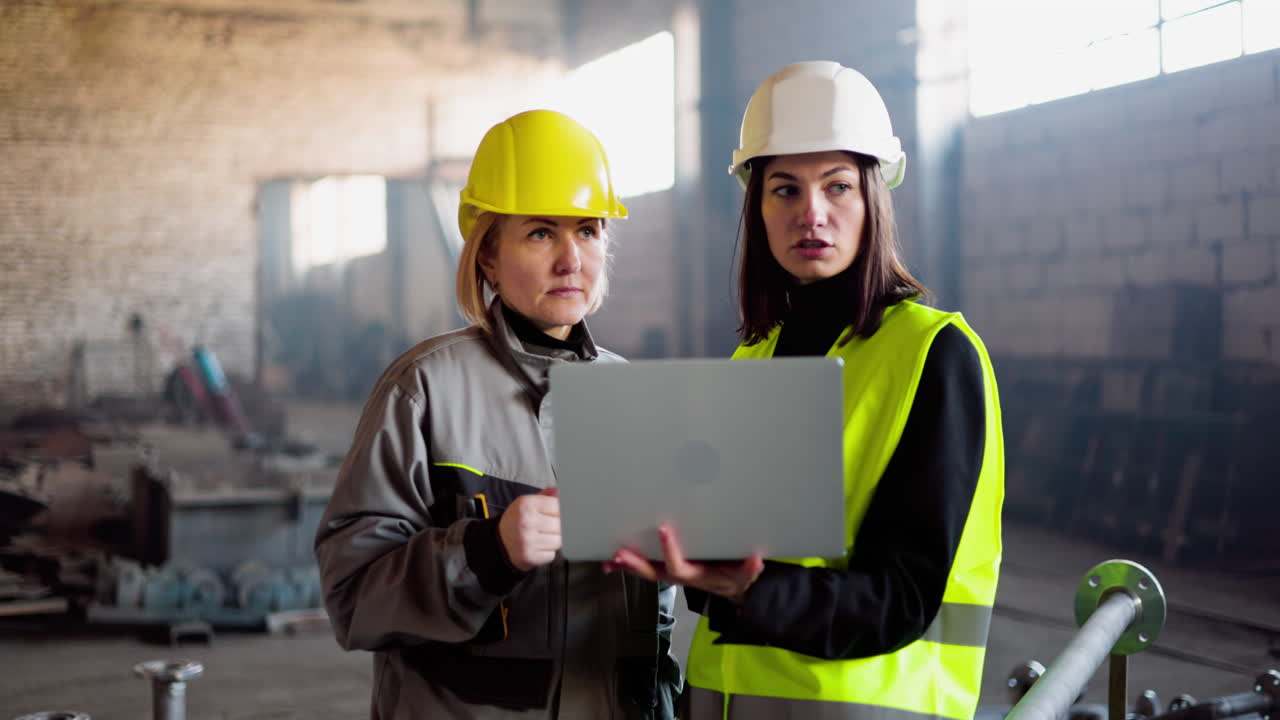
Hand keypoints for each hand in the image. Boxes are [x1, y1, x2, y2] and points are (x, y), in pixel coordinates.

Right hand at [497, 487, 560, 571]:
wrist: (500, 543)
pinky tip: (538, 547)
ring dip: (554, 540)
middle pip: (560, 524)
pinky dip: (548, 552)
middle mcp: (526, 522)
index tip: (555, 515)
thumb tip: (561, 491)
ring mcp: (528, 540)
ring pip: (558, 541)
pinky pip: (551, 554)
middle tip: (547, 528)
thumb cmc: (517, 522)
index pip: (558, 506)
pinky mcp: (529, 556)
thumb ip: (546, 496)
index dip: (560, 511)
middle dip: (557, 527)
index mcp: (526, 504)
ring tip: (542, 537)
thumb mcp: (527, 504)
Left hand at [606, 524, 763, 604]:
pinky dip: (627, 566)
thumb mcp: (747, 576)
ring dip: (626, 566)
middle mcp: (679, 576)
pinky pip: (645, 569)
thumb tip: (756, 559)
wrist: (732, 591)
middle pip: (653, 573)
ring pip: (645, 571)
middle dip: (636, 564)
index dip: (670, 550)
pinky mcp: (667, 570)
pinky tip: (610, 561)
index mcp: (696, 577)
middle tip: (620, 553)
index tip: (663, 529)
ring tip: (609, 558)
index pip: (679, 566)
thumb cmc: (737, 579)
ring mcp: (671, 574)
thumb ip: (750, 570)